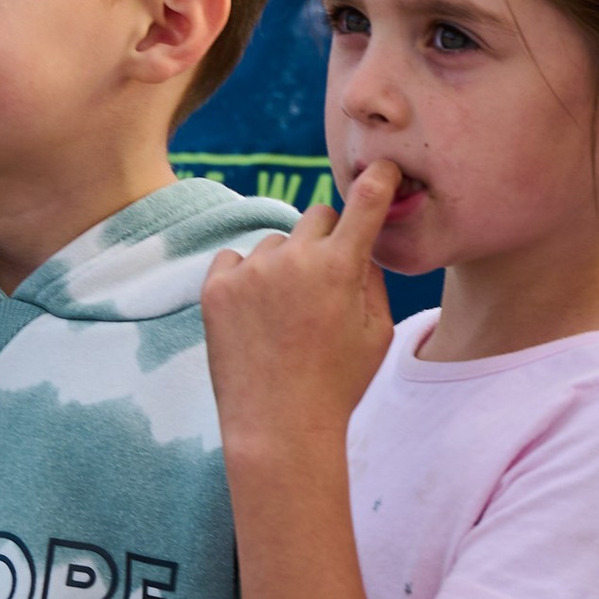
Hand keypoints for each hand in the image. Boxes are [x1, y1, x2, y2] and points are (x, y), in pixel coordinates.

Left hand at [201, 163, 399, 459]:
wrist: (278, 428)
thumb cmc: (338, 384)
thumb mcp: (378, 332)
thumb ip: (371, 278)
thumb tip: (360, 243)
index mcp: (340, 267)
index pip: (364, 202)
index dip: (379, 180)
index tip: (383, 170)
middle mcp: (294, 258)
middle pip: (317, 216)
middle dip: (327, 239)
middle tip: (325, 282)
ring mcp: (250, 271)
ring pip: (275, 243)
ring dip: (284, 264)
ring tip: (286, 317)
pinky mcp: (216, 287)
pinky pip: (235, 260)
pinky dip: (246, 278)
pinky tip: (256, 316)